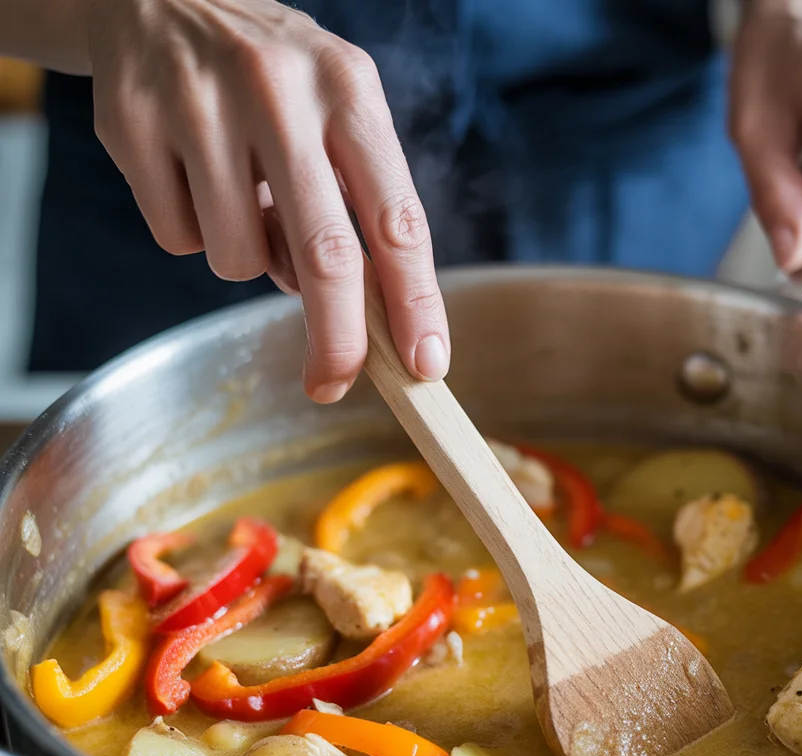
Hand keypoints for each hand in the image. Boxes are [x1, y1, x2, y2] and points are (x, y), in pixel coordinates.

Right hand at [86, 0, 449, 400]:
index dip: (415, 303)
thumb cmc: (273, 83)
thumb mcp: (335, 115)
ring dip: (247, 257)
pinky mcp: (132, 123)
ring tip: (239, 195)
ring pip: (239, 258)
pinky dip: (190, 231)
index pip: (397, 219)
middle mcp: (279, 92)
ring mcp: (199, 104)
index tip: (425, 366)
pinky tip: (189, 175)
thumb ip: (356, 208)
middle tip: (332, 382)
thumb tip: (360, 320)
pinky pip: (177, 239)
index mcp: (349, 91)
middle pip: (323, 256)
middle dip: (336, 338)